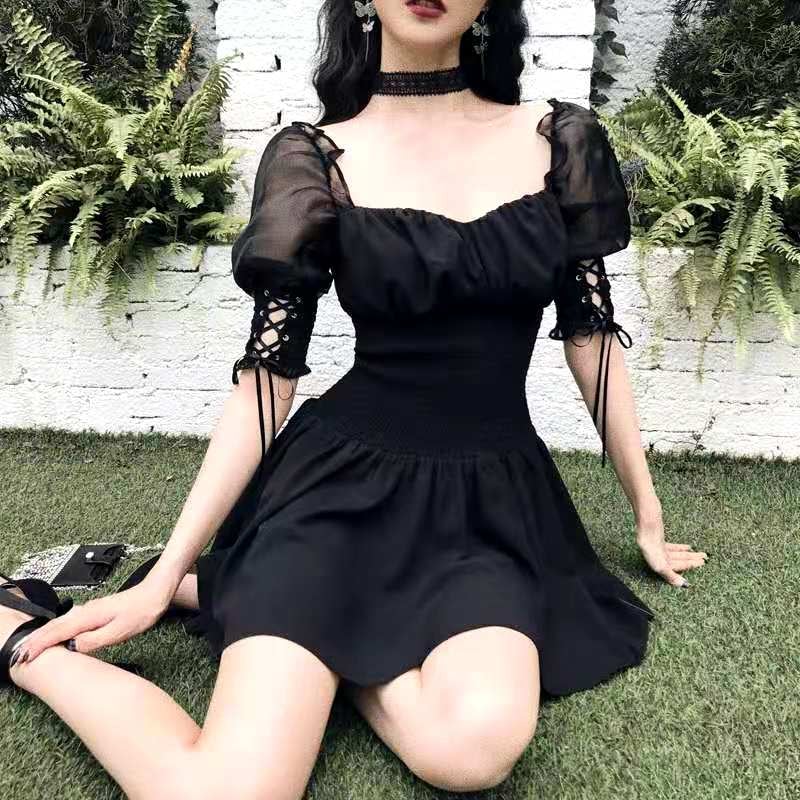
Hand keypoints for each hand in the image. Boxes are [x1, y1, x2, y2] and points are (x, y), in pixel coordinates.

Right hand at [20, 581, 171, 662]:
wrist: (156, 593)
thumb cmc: (142, 610)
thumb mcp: (119, 631)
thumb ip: (94, 641)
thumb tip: (73, 647)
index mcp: (88, 616)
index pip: (57, 633)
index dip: (39, 646)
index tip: (25, 658)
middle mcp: (86, 611)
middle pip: (54, 627)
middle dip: (35, 641)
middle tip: (21, 657)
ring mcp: (91, 609)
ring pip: (61, 623)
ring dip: (45, 636)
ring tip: (33, 648)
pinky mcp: (96, 611)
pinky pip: (70, 621)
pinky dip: (58, 630)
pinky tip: (59, 635)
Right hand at [635, 500, 707, 587]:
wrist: (645, 513)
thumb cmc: (647, 533)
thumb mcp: (657, 557)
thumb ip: (667, 573)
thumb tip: (680, 585)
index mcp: (654, 562)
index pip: (672, 570)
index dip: (683, 572)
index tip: (695, 573)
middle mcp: (654, 556)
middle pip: (675, 562)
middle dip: (690, 563)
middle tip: (703, 561)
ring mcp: (656, 546)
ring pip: (675, 555)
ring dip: (688, 556)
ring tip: (701, 555)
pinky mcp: (658, 537)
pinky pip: (672, 547)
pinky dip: (681, 548)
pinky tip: (688, 547)